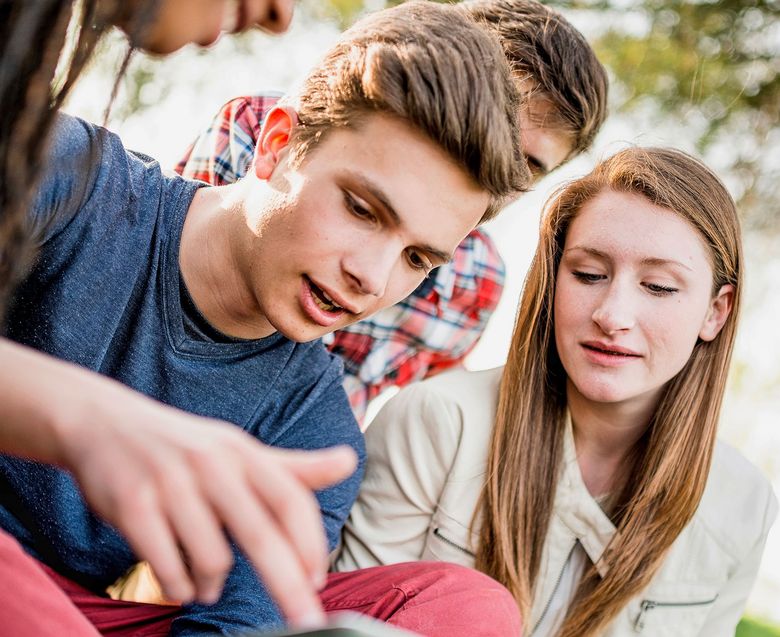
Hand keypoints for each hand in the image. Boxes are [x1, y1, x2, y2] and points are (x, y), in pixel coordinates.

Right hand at [0, 339, 356, 625]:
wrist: (104, 423)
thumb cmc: (186, 446)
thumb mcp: (240, 450)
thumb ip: (294, 468)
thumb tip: (350, 462)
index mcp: (244, 453)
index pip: (292, 500)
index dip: (310, 543)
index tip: (317, 583)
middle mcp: (212, 465)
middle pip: (262, 534)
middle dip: (288, 585)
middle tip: (306, 623)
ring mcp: (171, 483)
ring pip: (212, 559)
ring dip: (214, 585)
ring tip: (208, 584)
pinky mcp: (132, 505)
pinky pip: (167, 566)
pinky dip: (180, 586)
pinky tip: (182, 582)